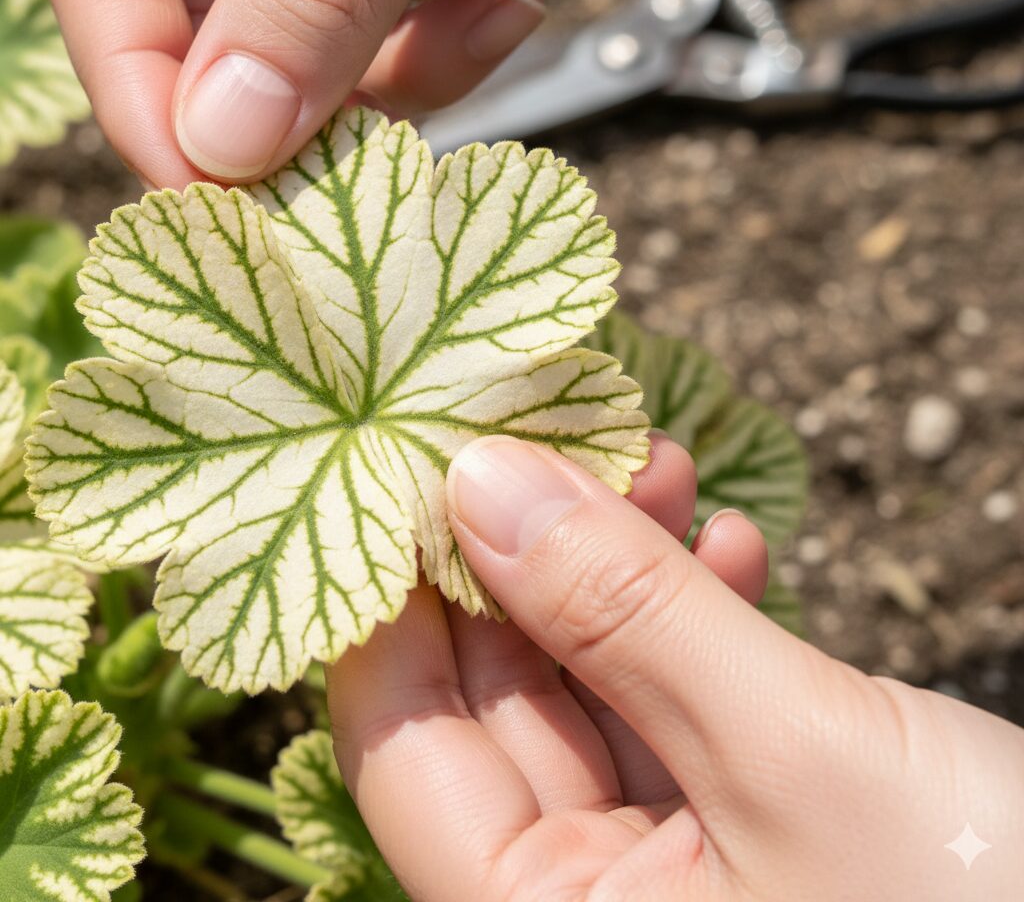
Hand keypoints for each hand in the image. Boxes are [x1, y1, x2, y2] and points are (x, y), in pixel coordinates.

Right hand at [36, 0, 635, 188]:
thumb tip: (222, 138)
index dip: (137, 84)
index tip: (207, 185)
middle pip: (205, 37)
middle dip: (281, 120)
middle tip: (349, 175)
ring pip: (307, 72)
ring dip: (390, 94)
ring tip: (485, 30)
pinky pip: (394, 56)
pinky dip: (451, 58)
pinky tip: (514, 4)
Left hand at [327, 432, 1023, 900]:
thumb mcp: (792, 751)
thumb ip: (624, 612)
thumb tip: (480, 477)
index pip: (402, 745)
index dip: (392, 598)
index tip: (410, 463)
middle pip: (500, 702)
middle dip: (529, 556)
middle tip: (554, 433)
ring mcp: (668, 876)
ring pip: (598, 690)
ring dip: (626, 570)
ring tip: (663, 460)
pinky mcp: (746, 836)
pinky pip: (682, 710)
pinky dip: (701, 623)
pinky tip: (739, 544)